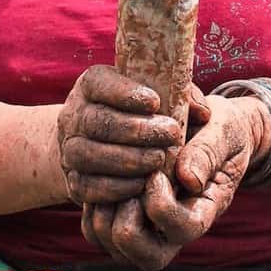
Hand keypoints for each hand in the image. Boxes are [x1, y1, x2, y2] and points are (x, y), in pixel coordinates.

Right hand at [57, 65, 181, 204]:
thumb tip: (202, 114)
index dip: (125, 93)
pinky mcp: (71, 179)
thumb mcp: (158, 94)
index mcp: (91, 84)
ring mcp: (68, 147)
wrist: (103, 140)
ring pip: (87, 154)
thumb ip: (181, 97)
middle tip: (169, 135)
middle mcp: (74, 113)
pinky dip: (113, 188)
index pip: (99, 83)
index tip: (155, 102)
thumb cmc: (142, 112)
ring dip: (126, 160)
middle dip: (135, 130)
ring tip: (158, 160)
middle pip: (96, 122)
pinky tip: (140, 185)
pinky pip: (85, 187)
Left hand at [82, 94, 269, 269]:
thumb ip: (208, 152)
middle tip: (129, 182)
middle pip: (147, 256)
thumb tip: (187, 178)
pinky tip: (102, 176)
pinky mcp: (126, 219)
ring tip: (114, 176)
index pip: (184, 230)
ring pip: (114, 246)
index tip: (155, 171)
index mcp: (206, 208)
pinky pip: (95, 231)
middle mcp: (177, 229)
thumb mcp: (222, 131)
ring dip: (107, 211)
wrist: (209, 128)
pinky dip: (92, 206)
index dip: (163, 205)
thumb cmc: (219, 128)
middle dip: (129, 220)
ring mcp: (150, 229)